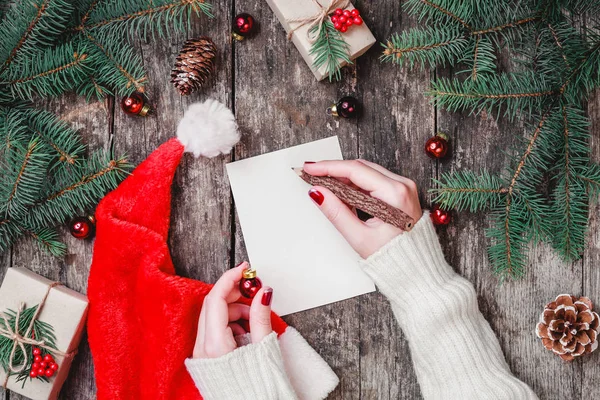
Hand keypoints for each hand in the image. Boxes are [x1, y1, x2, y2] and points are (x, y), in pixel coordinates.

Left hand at [192, 262, 273, 358]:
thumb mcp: (263, 348)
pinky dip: (231, 322)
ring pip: (213, 316)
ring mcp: (202, 353)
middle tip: (253, 290)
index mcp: (215, 345)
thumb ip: (261, 317)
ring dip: (235, 309)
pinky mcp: (205, 356)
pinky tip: (246, 330)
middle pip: (212, 304)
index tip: (244, 269)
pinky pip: (214, 329)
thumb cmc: (256, 388)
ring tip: (254, 319)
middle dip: (234, 293)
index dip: (230, 278)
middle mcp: (203, 348)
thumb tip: (263, 293)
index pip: (216, 299)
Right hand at [303, 160, 421, 257]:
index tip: (310, 168)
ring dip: (344, 176)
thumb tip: (317, 193)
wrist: (415, 268)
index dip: (329, 167)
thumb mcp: (359, 237)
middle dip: (334, 170)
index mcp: (395, 194)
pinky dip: (356, 184)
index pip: (356, 170)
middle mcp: (402, 185)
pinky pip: (374, 180)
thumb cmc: (393, 257)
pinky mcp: (401, 191)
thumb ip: (336, 212)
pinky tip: (341, 191)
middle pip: (361, 167)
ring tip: (324, 184)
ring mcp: (404, 187)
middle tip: (312, 175)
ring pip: (367, 171)